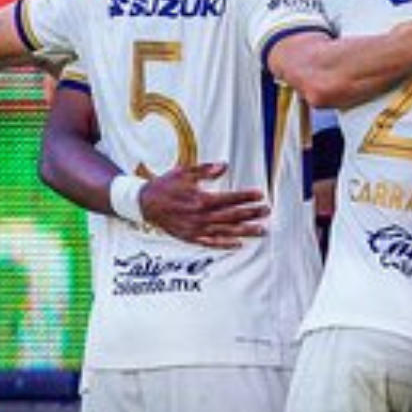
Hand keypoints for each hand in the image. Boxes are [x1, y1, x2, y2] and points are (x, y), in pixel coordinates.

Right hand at [140, 163, 268, 248]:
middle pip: (231, 216)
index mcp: (200, 200)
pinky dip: (225, 245)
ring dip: (245, 231)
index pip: (229, 199)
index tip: (260, 194)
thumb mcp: (184, 172)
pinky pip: (211, 243)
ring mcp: (195, 229)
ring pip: (225, 231)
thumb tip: (224, 166)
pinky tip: (239, 244)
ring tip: (262, 230)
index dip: (246, 197)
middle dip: (251, 214)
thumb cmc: (165, 185)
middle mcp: (200, 217)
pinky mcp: (190, 237)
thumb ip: (205, 170)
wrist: (144, 203)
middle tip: (267, 211)